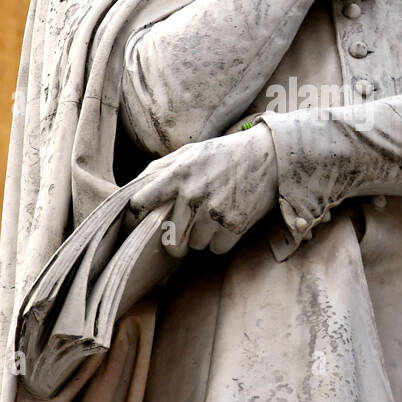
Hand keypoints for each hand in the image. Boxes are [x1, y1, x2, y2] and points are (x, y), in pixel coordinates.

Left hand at [127, 124, 277, 255]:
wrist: (269, 155)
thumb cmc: (226, 154)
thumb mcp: (191, 152)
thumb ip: (162, 168)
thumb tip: (135, 187)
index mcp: (177, 174)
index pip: (139, 203)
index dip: (133, 220)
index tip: (135, 227)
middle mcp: (192, 194)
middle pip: (170, 240)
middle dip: (176, 242)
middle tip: (185, 234)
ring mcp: (213, 211)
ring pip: (195, 245)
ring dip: (202, 239)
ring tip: (213, 219)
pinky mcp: (234, 224)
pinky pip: (217, 249)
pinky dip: (221, 242)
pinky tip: (228, 223)